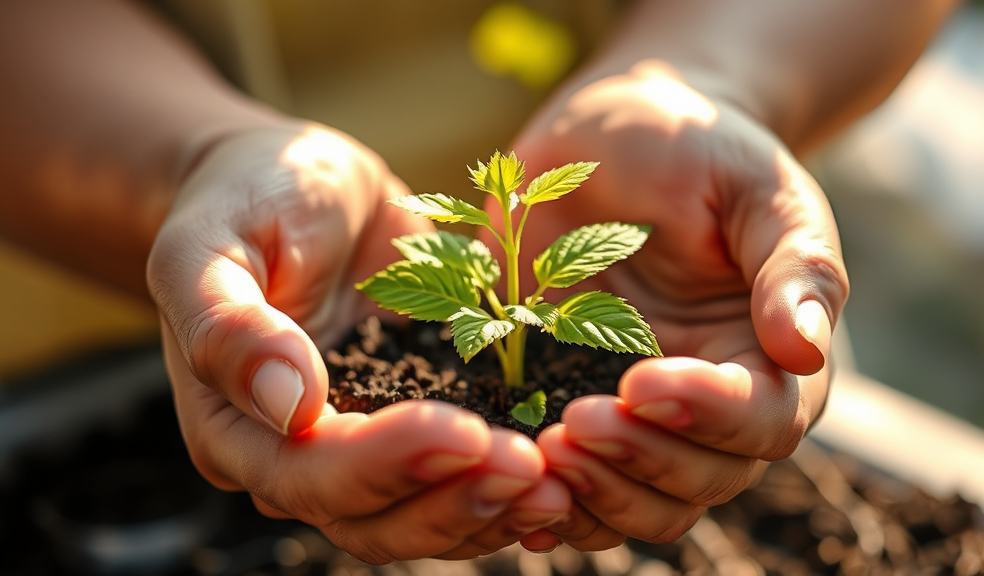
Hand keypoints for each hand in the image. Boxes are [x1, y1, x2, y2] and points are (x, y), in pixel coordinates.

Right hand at [147, 124, 569, 561]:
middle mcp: (300, 456)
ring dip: (492, 508)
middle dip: (454, 499)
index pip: (310, 475)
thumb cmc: (245, 201)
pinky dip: (508, 486)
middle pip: (375, 518)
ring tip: (561, 483)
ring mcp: (364, 445)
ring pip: (425, 515)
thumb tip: (289, 404)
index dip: (388, 464)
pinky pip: (461, 478)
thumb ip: (228, 325)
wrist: (297, 184)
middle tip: (530, 466)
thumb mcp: (210, 244)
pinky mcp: (417, 421)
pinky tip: (563, 473)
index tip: (464, 431)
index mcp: (235, 428)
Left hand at [498, 60, 848, 549]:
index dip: (708, 415)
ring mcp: (639, 412)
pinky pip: (574, 483)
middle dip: (641, 461)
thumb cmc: (700, 149)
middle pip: (700, 479)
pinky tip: (512, 485)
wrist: (616, 135)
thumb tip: (807, 350)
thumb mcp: (757, 188)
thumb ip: (794, 266)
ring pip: (640, 501)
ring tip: (542, 453)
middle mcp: (710, 401)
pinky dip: (550, 501)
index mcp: (768, 355)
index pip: (763, 421)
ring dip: (594, 494)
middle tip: (576, 423)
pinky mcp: (571, 402)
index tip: (644, 380)